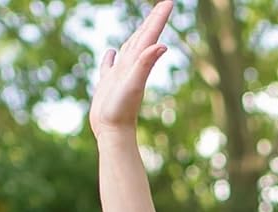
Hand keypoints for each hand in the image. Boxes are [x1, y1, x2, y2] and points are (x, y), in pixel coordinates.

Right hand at [90, 0, 171, 141]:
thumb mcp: (134, 84)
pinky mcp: (108, 83)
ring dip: (136, 35)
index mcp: (138, 62)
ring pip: (129, 48)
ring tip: (142, 25)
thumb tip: (162, 45)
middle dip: (153, 20)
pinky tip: (112, 52)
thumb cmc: (122, 110)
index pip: (150, 34)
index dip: (159, 17)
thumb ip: (146, 63)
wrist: (112, 133)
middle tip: (163, 5)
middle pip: (143, 37)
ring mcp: (119, 74)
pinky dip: (111, 56)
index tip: (170, 1)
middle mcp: (131, 65)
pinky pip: (109, 65)